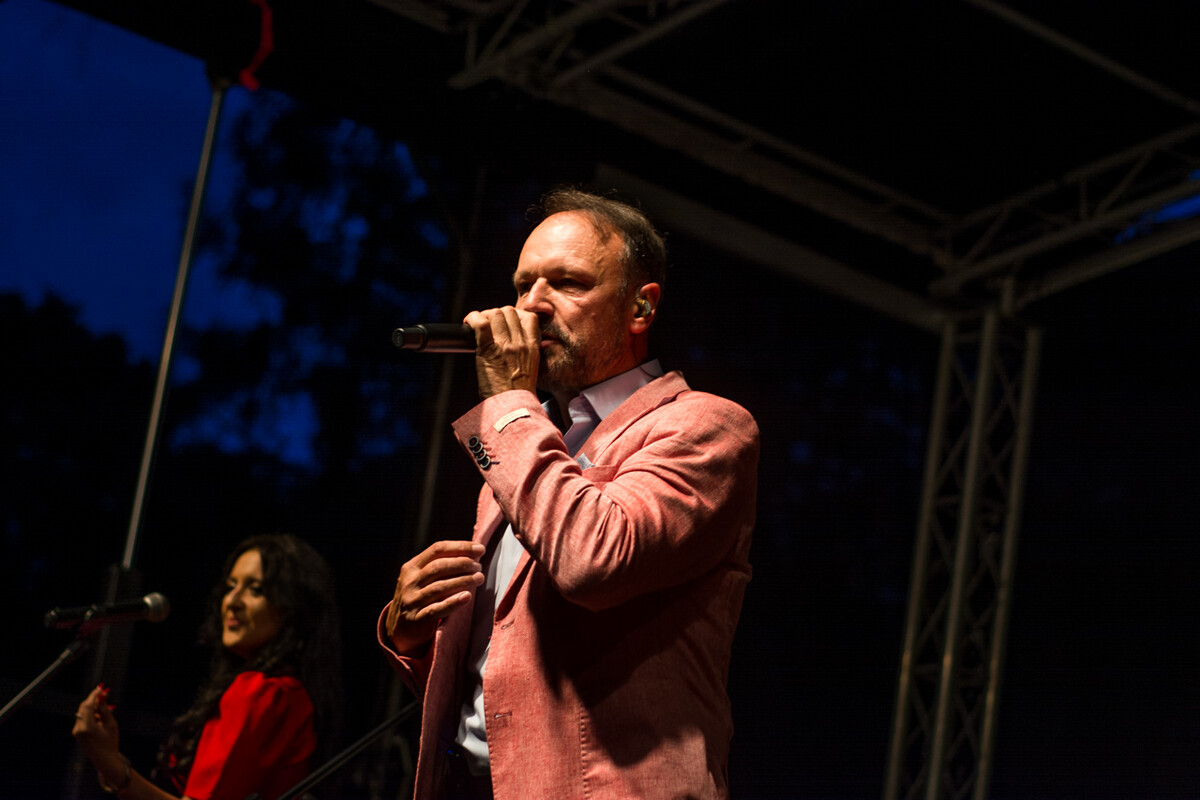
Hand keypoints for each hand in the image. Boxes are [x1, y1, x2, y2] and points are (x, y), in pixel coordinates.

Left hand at [72, 684, 125, 782]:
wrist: (104, 760)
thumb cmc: (110, 742)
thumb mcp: (111, 724)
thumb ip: (105, 710)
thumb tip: (101, 698)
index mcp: (87, 727)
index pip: (88, 705)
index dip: (95, 695)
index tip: (101, 688)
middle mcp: (78, 728)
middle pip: (84, 708)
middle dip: (94, 700)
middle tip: (105, 694)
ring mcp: (77, 731)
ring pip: (84, 713)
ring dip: (94, 708)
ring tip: (108, 708)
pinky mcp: (78, 734)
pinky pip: (84, 719)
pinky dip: (92, 715)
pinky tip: (102, 716)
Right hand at [386, 540, 485, 654]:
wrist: (400, 628)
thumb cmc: (420, 598)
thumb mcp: (423, 579)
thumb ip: (442, 567)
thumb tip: (474, 554)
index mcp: (412, 567)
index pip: (437, 549)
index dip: (460, 547)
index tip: (480, 548)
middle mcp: (409, 582)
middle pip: (438, 566)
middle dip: (462, 563)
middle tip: (479, 566)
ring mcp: (411, 601)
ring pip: (439, 587)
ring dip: (462, 580)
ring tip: (479, 578)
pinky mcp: (416, 619)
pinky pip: (436, 609)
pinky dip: (453, 602)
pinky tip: (467, 597)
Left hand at [464, 306, 541, 398]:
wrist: (512, 408)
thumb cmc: (518, 394)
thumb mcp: (530, 369)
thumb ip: (524, 353)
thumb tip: (513, 343)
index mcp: (532, 347)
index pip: (528, 317)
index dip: (514, 314)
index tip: (505, 322)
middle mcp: (521, 343)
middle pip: (509, 311)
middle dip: (496, 314)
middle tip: (488, 326)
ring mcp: (505, 346)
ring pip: (495, 314)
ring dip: (484, 316)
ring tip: (478, 327)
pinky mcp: (488, 350)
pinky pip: (481, 324)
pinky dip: (473, 319)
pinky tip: (469, 324)